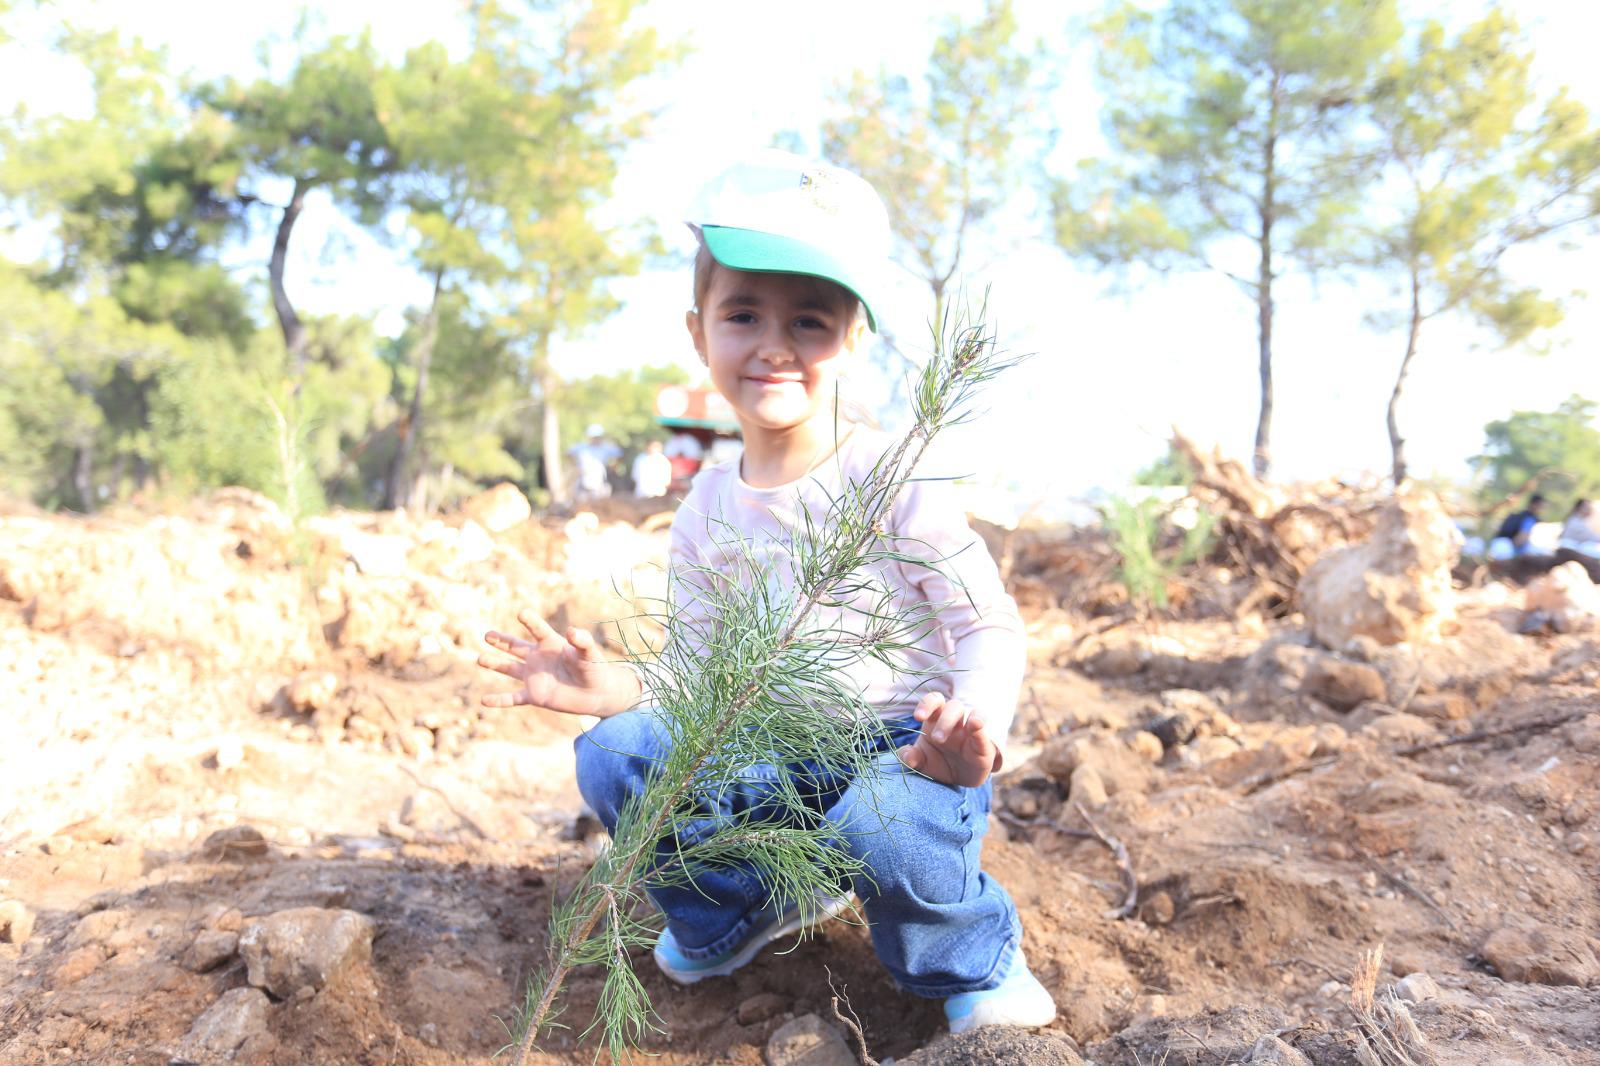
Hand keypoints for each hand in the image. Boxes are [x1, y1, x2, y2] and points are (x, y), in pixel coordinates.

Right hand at [478, 610, 639, 717]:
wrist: (596, 693)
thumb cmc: (595, 668)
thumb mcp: (590, 653)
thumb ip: (583, 641)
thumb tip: (572, 631)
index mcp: (551, 644)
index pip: (538, 630)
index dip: (531, 621)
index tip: (522, 613)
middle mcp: (539, 658)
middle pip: (515, 647)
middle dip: (501, 641)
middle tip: (487, 634)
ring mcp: (534, 677)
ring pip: (509, 668)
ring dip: (495, 664)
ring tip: (479, 659)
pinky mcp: (534, 695)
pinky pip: (513, 698)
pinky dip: (499, 700)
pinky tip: (484, 700)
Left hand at [897, 692, 1001, 787]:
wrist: (961, 780)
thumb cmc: (940, 764)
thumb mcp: (923, 763)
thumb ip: (912, 758)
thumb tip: (905, 755)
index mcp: (937, 720)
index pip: (934, 702)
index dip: (926, 704)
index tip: (918, 717)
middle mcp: (955, 721)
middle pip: (953, 706)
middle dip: (944, 720)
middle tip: (936, 739)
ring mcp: (971, 731)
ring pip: (970, 712)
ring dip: (961, 724)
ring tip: (946, 739)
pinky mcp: (984, 744)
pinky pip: (982, 730)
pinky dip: (979, 725)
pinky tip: (975, 724)